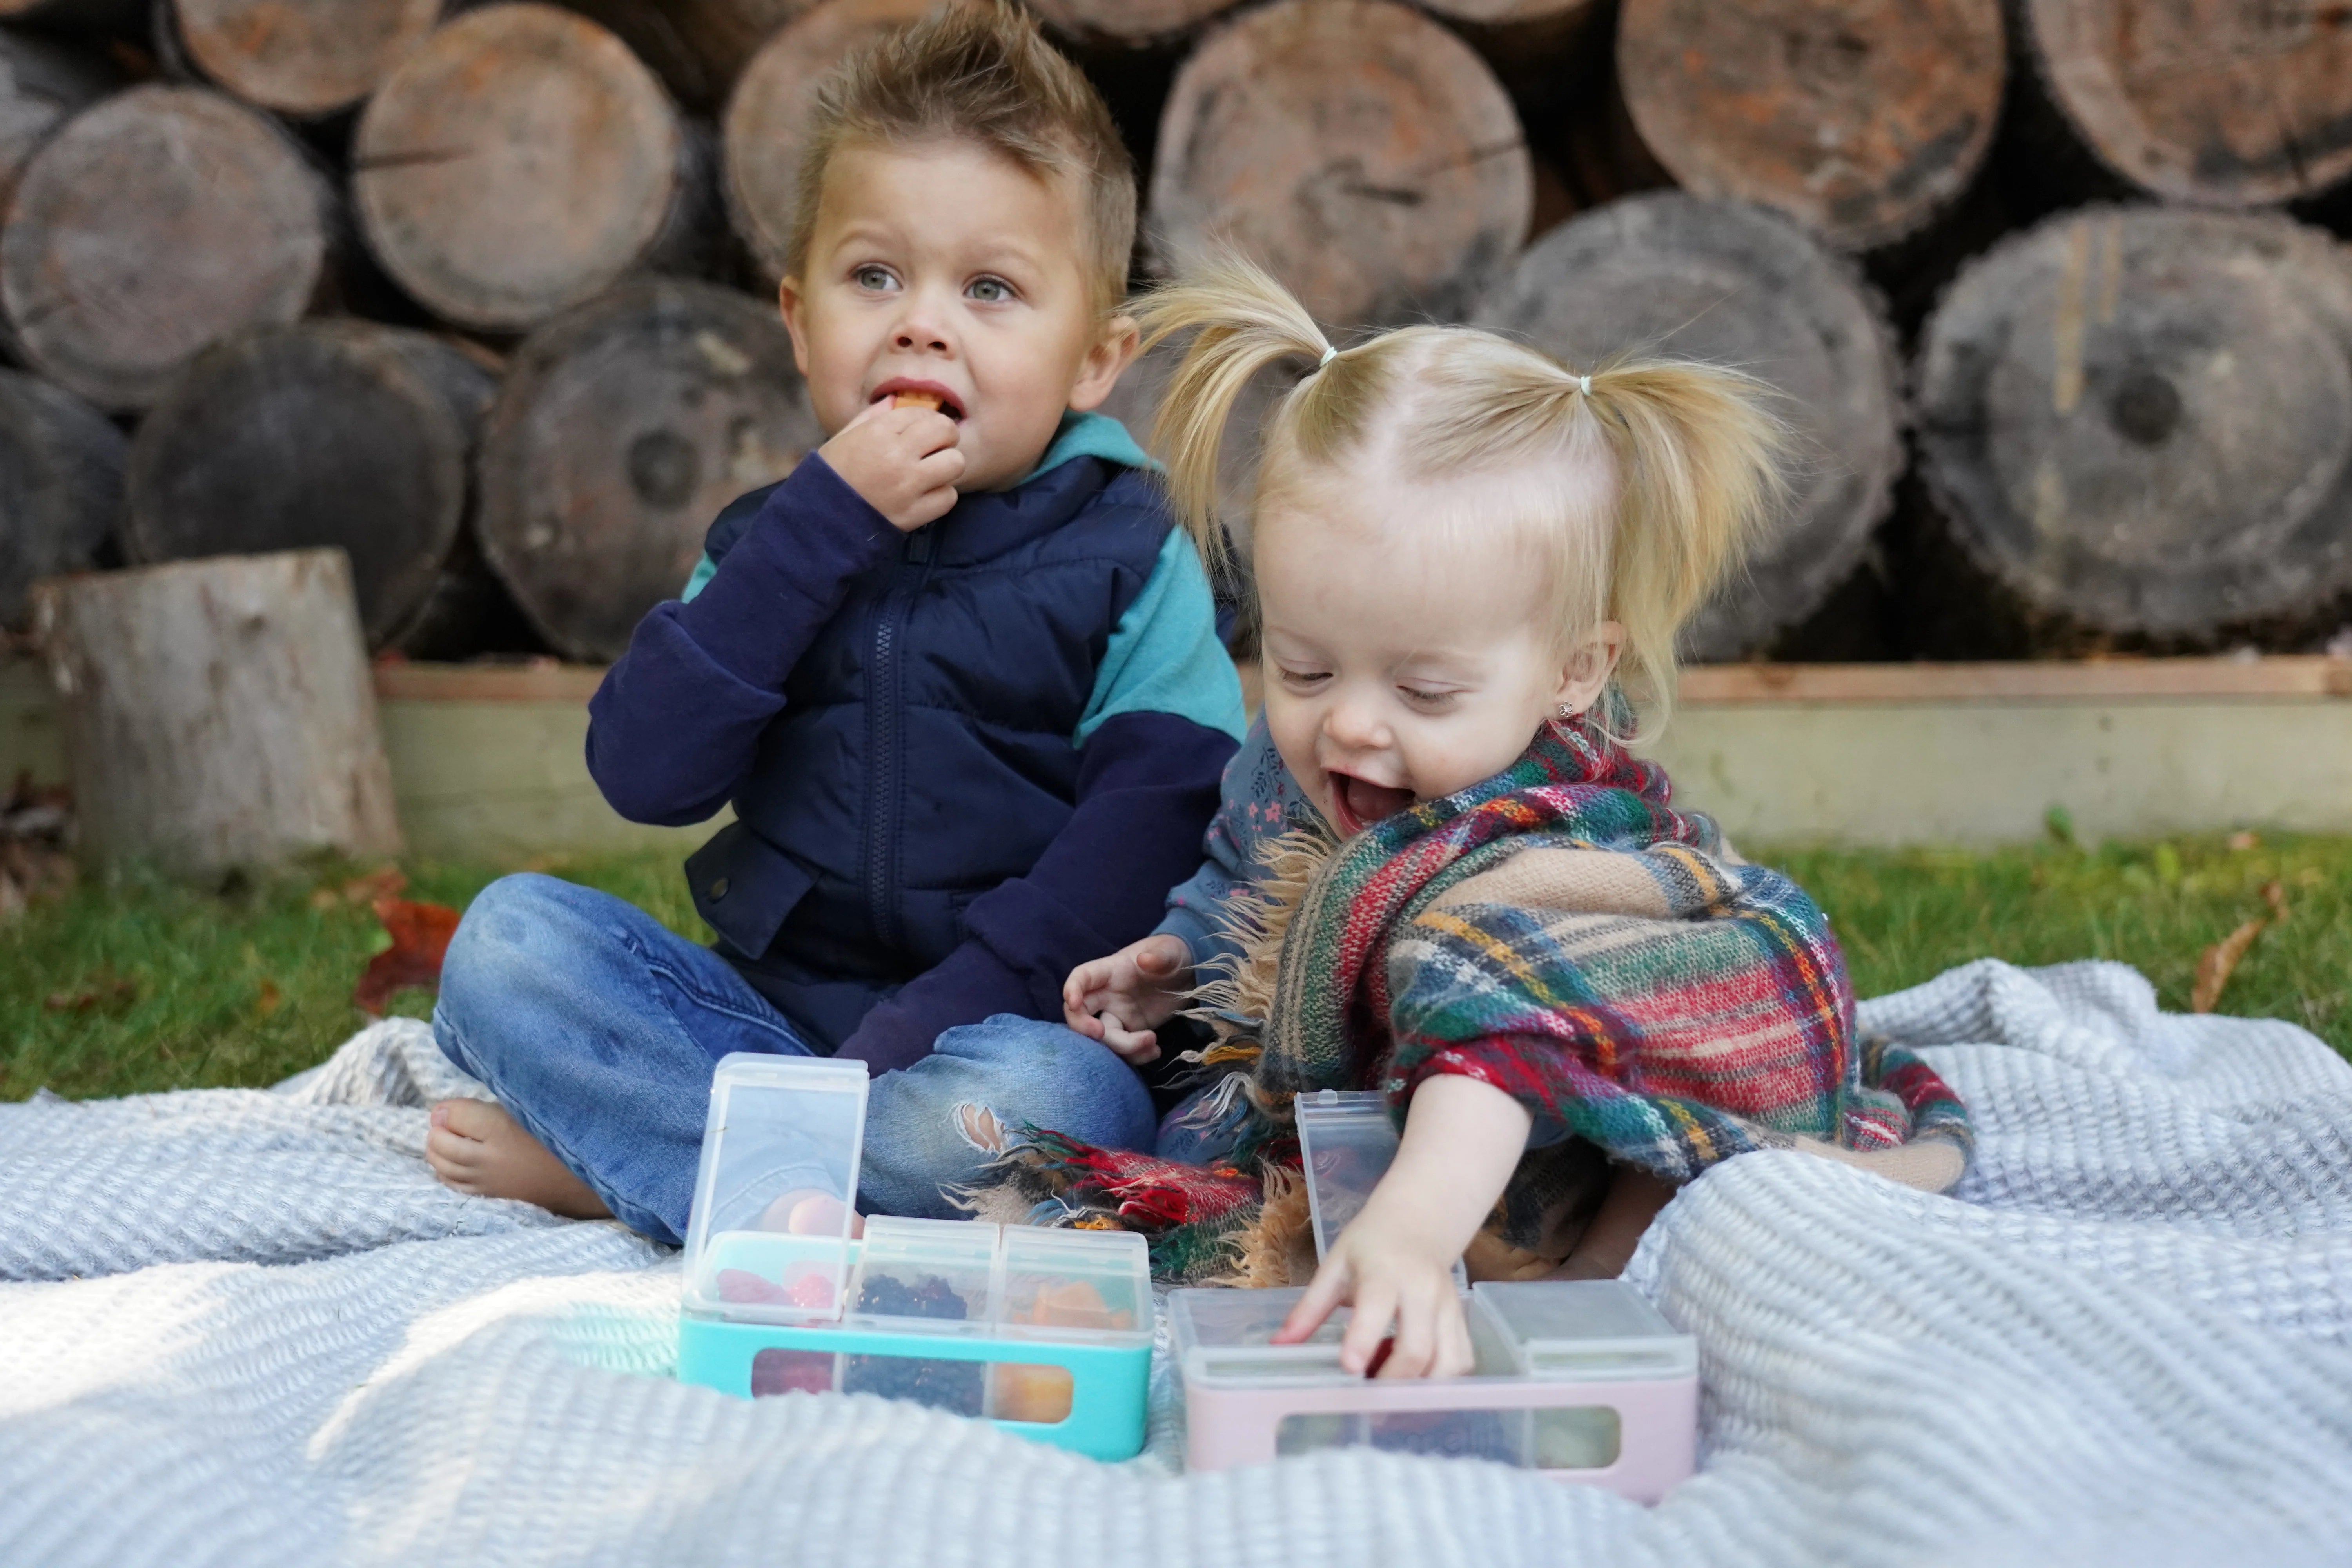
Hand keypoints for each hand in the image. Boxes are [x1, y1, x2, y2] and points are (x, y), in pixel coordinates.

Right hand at [819, 396, 963, 531]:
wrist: (820, 519)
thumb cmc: (831, 474)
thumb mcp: (844, 437)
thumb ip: (871, 416)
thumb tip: (895, 401)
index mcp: (877, 432)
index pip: (920, 413)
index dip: (926, 419)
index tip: (923, 429)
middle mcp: (896, 455)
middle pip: (946, 431)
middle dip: (946, 436)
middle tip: (937, 446)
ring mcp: (908, 485)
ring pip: (955, 463)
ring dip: (947, 465)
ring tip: (933, 471)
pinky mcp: (914, 513)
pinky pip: (949, 496)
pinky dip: (941, 495)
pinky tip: (926, 494)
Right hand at [1062, 934, 1193, 1064]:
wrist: (1186, 974)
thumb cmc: (1172, 955)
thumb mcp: (1170, 951)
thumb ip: (1159, 955)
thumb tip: (1145, 959)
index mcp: (1111, 970)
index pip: (1082, 977)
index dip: (1072, 989)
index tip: (1074, 1002)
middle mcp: (1108, 995)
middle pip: (1080, 1013)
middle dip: (1083, 1027)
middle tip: (1101, 1034)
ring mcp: (1118, 1015)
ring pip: (1104, 1037)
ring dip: (1123, 1047)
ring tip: (1152, 1042)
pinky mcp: (1131, 1031)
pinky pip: (1123, 1049)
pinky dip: (1136, 1056)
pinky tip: (1155, 1051)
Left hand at [1270, 1075, 1532, 1378]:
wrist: (1418, 1223)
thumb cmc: (1370, 1245)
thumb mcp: (1334, 1267)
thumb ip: (1309, 1309)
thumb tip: (1278, 1346)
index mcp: (1386, 1272)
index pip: (1377, 1307)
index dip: (1363, 1339)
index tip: (1349, 1368)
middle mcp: (1424, 1291)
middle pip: (1417, 1348)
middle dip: (1391, 1382)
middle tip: (1364, 1400)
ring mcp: (1449, 1308)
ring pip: (1448, 1363)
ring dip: (1419, 1389)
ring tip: (1387, 1393)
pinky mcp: (1461, 1322)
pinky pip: (1460, 1363)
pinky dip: (1439, 1383)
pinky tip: (1412, 1383)